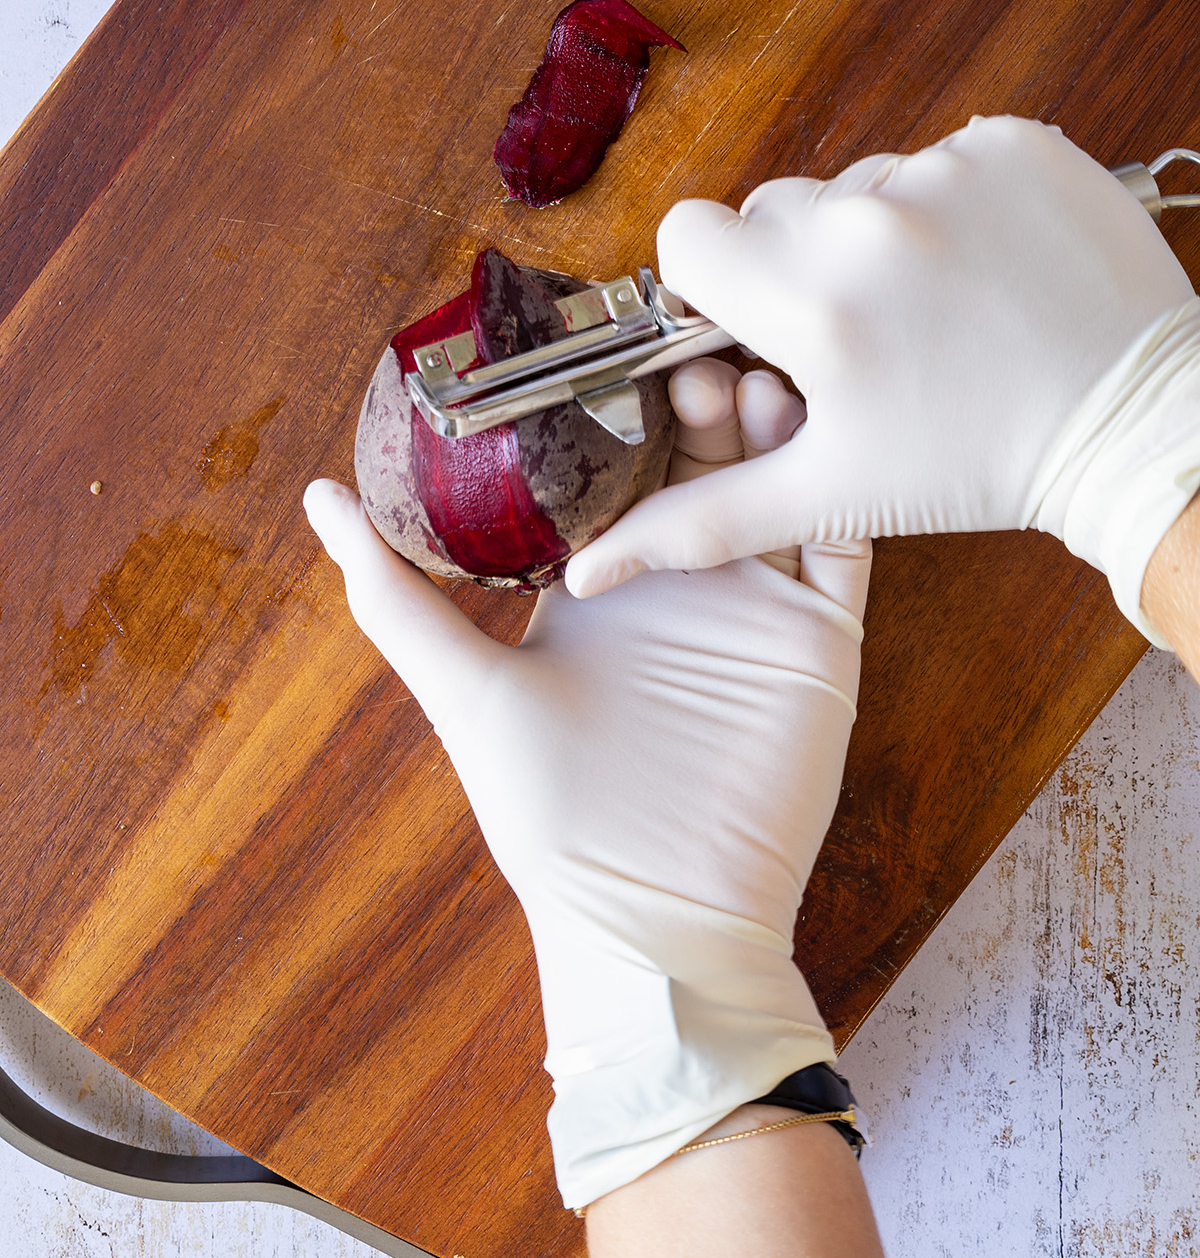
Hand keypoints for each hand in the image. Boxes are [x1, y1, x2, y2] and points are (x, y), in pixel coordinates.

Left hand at [305, 363, 868, 1210]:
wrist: (653, 920)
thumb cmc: (549, 815)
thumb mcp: (465, 690)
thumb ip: (395, 596)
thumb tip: (316, 497)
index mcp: (609, 576)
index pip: (622, 462)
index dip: (623, 400)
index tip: (614, 337)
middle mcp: (686, 577)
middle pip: (705, 455)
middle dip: (697, 394)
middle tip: (688, 349)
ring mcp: (759, 603)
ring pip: (776, 480)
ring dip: (767, 423)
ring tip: (742, 377)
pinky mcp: (820, 639)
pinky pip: (838, 542)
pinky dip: (829, 486)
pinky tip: (810, 434)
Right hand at [566, 116, 1199, 640]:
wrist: (1137, 424)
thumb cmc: (984, 462)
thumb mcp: (832, 495)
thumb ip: (703, 520)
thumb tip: (590, 567)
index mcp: (812, 300)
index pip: (689, 233)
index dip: (713, 282)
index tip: (761, 321)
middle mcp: (872, 219)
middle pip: (773, 208)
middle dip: (797, 264)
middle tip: (861, 332)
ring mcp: (951, 169)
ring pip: (859, 183)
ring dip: (877, 233)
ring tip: (936, 303)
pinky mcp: (1015, 144)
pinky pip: (942, 156)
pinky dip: (953, 203)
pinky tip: (989, 266)